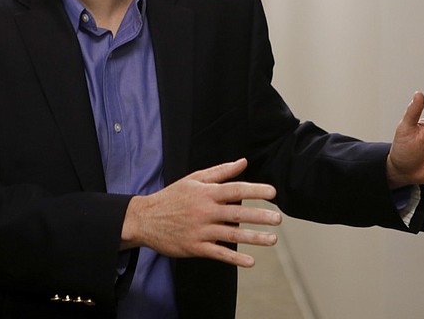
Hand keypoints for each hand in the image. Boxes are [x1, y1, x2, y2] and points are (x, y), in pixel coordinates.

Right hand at [121, 158, 280, 267]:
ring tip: (272, 239)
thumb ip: (220, 172)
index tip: (273, 193)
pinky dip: (234, 258)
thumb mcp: (193, 179)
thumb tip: (243, 162)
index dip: (254, 191)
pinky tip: (250, 261)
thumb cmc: (172, 196)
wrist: (145, 218)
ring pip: (231, 235)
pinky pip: (218, 253)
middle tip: (278, 219)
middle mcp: (204, 211)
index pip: (234, 190)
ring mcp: (200, 230)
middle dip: (259, 216)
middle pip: (236, 214)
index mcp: (205, 193)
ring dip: (253, 238)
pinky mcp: (195, 247)